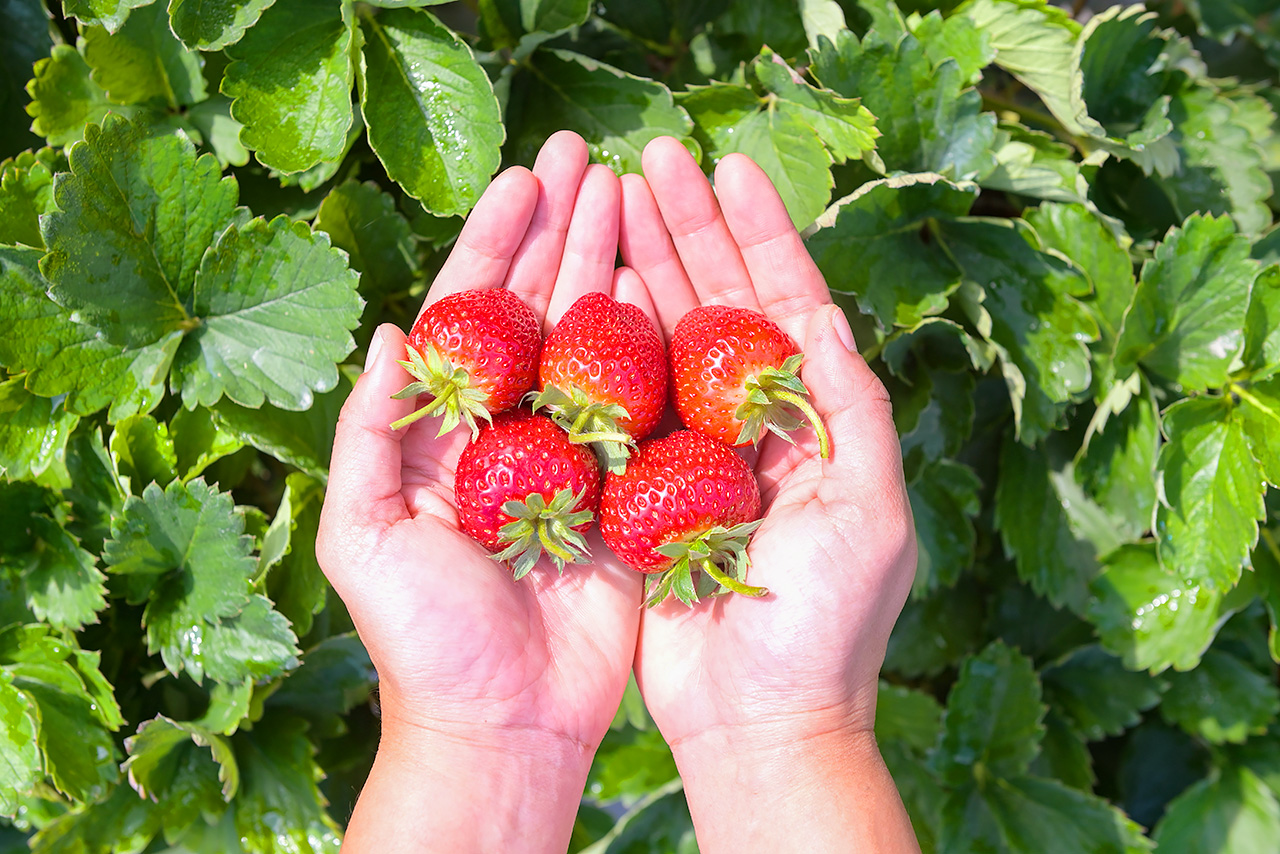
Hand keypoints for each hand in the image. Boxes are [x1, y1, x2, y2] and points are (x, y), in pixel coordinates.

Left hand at [317, 132, 643, 852]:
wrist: (506, 721)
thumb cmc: (423, 639)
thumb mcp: (364, 537)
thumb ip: (367, 436)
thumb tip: (390, 334)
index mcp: (448, 432)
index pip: (471, 316)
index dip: (495, 244)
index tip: (524, 179)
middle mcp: (515, 429)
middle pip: (540, 310)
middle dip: (562, 231)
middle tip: (589, 158)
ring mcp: (577, 455)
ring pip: (597, 341)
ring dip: (611, 266)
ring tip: (631, 195)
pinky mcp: (629, 490)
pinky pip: (646, 405)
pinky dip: (658, 345)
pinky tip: (669, 286)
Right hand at [619, 138, 919, 850]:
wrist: (759, 720)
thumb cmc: (827, 626)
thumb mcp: (871, 514)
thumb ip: (851, 413)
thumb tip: (824, 317)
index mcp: (814, 421)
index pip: (787, 305)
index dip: (761, 234)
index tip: (729, 168)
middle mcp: (753, 424)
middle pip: (718, 305)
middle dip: (687, 230)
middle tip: (647, 158)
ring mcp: (694, 452)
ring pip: (663, 340)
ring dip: (641, 268)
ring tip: (607, 199)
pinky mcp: (644, 488)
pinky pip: (619, 404)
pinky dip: (603, 347)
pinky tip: (583, 291)